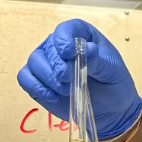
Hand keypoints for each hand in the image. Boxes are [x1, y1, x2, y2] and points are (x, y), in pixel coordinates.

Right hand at [17, 19, 141, 139]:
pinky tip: (53, 96)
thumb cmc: (114, 85)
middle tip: (69, 79)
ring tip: (66, 90)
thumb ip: (98, 60)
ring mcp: (47, 63)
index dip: (63, 39)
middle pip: (48, 47)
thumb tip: (87, 49)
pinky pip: (26, 79)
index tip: (68, 53)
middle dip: (57, 65)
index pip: (65, 29)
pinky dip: (36, 87)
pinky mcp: (39, 82)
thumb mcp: (113, 71)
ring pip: (34, 62)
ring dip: (48, 77)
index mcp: (81, 36)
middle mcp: (60, 46)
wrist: (112, 111)